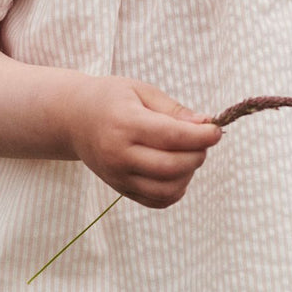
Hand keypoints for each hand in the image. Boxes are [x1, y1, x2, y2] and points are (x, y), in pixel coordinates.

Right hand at [65, 76, 221, 207]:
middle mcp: (118, 154)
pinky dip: (176, 190)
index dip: (201, 136)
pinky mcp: (120, 190)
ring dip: (189, 174)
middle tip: (203, 141)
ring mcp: (118, 176)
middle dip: (198, 154)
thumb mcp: (141, 91)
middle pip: (172, 166)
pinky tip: (177, 171)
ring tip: (188, 154)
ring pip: (167, 188)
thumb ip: (173, 110)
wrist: (74, 119)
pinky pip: (158, 201)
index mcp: (124, 124)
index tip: (217, 131)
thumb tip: (205, 124)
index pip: (171, 137)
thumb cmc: (111, 99)